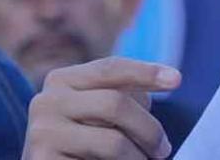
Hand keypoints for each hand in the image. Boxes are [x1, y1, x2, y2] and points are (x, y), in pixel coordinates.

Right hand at [22, 57, 181, 159]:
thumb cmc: (85, 142)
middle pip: (116, 104)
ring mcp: (42, 133)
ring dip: (138, 156)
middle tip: (163, 150)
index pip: (111, 68)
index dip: (146, 72)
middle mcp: (46, 101)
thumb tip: (169, 80)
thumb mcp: (100, 111)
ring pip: (113, 141)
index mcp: (62, 80)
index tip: (177, 80)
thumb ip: (124, 96)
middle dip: (149, 129)